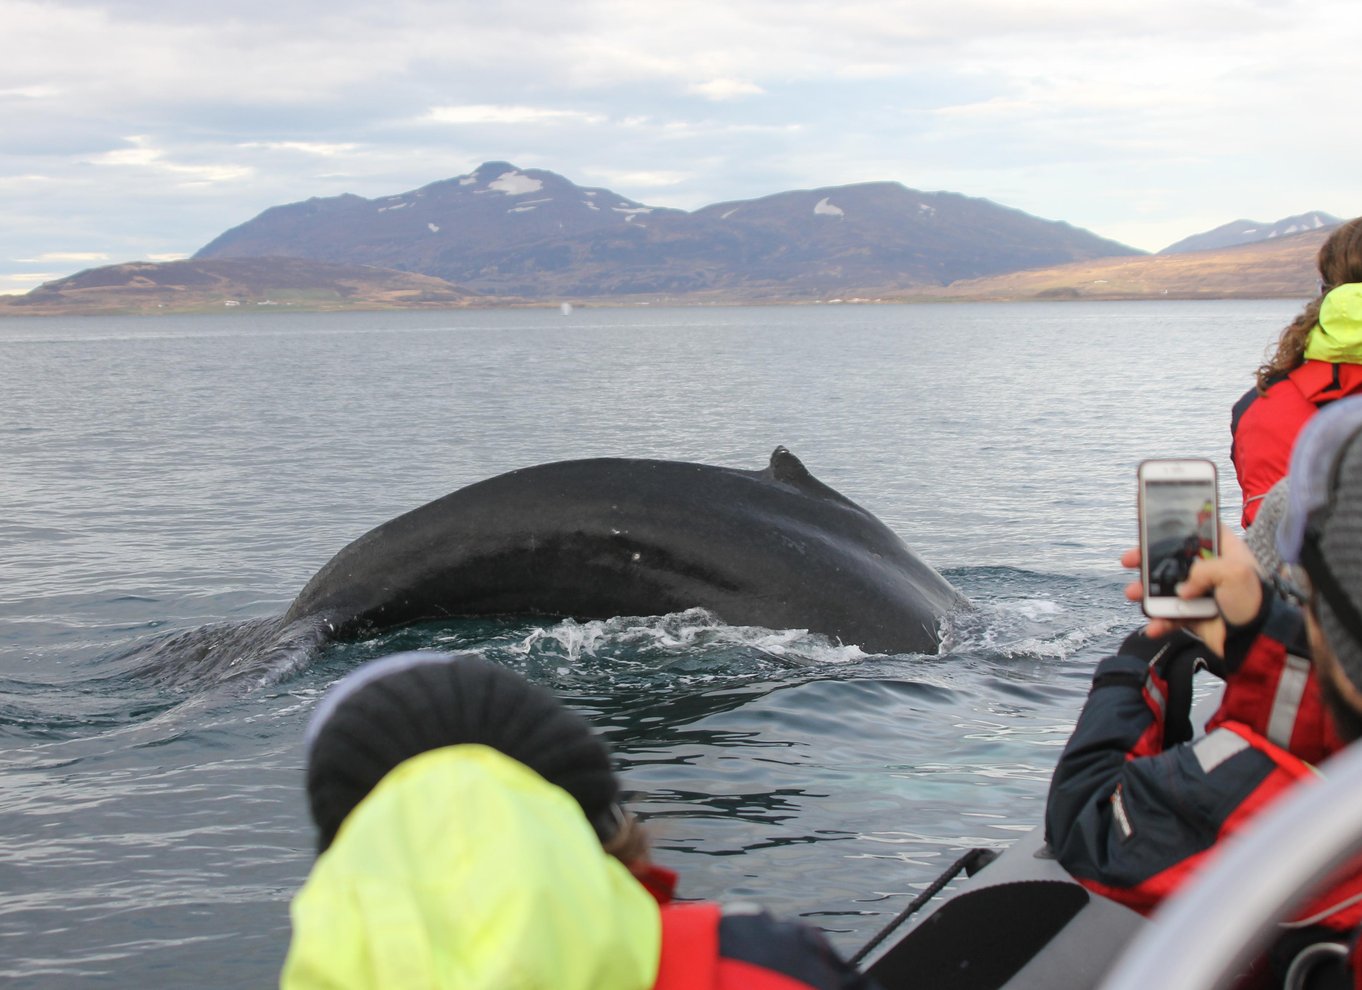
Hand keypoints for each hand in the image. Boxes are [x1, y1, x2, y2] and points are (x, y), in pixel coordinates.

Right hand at [1122, 525, 1262, 655]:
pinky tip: (1154, 626)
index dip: (1180, 528)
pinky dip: (1160, 621)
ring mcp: (1201, 594)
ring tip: (1134, 594)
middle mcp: (1212, 571)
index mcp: (1226, 554)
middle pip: (1174, 559)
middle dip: (1149, 561)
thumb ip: (1203, 571)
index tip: (1156, 528)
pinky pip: (1170, 616)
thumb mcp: (1234, 572)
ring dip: (1147, 592)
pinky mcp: (1195, 616)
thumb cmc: (1254, 602)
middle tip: (1130, 560)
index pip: (1201, 533)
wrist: (1257, 640)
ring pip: (1166, 588)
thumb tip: (1183, 590)